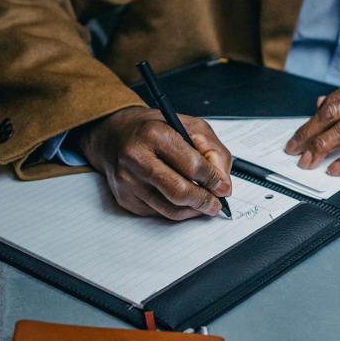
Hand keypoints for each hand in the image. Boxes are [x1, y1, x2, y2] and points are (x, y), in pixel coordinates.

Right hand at [76, 107, 232, 219]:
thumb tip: (222, 182)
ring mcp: (128, 181)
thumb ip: (212, 151)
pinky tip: (182, 201)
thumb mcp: (190, 126)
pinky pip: (158, 213)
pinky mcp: (125, 198)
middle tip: (216, 203)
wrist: (116, 136)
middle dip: (204, 201)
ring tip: (203, 203)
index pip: (192, 165)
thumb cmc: (154, 130)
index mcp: (155, 134)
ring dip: (193, 210)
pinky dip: (176, 210)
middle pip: (179, 192)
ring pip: (170, 209)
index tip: (224, 187)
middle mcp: (136, 158)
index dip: (213, 180)